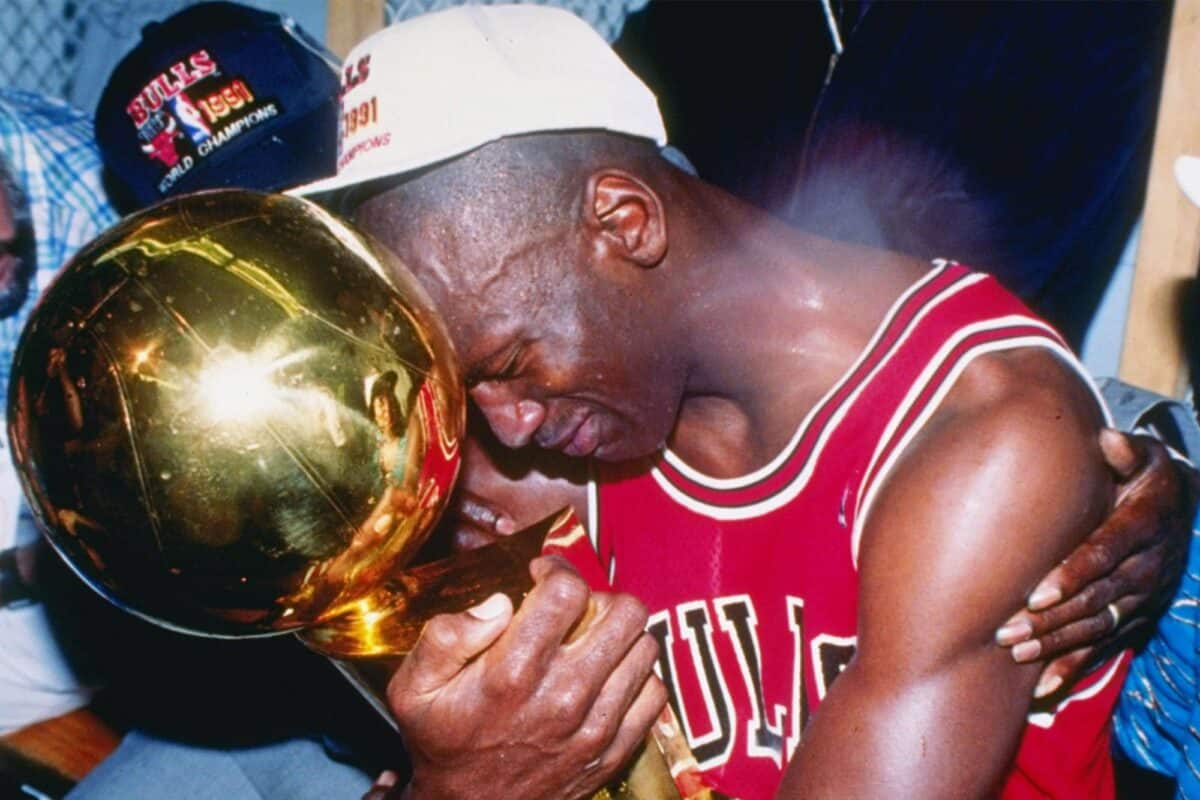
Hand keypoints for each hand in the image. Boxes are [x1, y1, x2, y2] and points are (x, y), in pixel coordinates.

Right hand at [387, 556, 665, 799]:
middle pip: (623, 611)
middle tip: (573, 609)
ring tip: (589, 640)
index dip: (557, 570)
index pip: (567, 591)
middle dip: (597, 598)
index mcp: (513, 672)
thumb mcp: (414, 689)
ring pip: (644, 646)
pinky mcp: (614, 749)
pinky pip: (654, 692)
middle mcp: (564, 695)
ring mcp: (596, 726)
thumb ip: (445, 636)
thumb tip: (499, 603)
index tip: (542, 576)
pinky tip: (606, 675)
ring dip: (620, 634)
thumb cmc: (442, 742)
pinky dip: (636, 675)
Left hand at [995, 429, 1194, 695]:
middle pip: (1096, 598)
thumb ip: (1125, 451)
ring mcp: (1143, 597)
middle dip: (1051, 618)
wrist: (1180, 509)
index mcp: (1145, 524)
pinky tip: (1041, 687)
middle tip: (1006, 631)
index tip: (1037, 593)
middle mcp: (1148, 566)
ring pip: (1097, 627)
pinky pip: (1104, 648)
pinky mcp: (1136, 618)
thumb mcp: (1145, 456)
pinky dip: (1073, 667)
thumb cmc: (1143, 475)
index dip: (1073, 575)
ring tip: (1014, 653)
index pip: (1106, 553)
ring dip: (1056, 644)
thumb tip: (1107, 439)